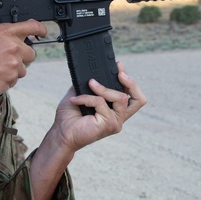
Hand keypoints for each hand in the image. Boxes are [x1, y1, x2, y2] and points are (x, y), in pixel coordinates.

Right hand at [0, 20, 47, 109]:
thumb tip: (5, 36)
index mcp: (4, 32)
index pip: (31, 26)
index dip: (40, 29)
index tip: (43, 32)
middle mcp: (13, 46)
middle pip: (31, 52)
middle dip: (22, 57)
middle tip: (6, 60)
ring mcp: (14, 63)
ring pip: (22, 68)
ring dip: (12, 70)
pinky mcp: (12, 78)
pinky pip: (14, 80)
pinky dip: (6, 80)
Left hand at [27, 62, 145, 199]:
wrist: (61, 133)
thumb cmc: (69, 117)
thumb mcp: (80, 94)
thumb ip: (90, 84)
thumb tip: (93, 72)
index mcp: (114, 110)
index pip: (132, 96)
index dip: (130, 80)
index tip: (119, 66)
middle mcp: (118, 117)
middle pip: (139, 100)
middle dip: (132, 83)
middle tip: (119, 73)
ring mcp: (115, 122)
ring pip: (121, 98)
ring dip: (104, 89)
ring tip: (91, 84)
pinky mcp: (109, 125)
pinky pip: (101, 103)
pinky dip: (88, 98)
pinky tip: (76, 100)